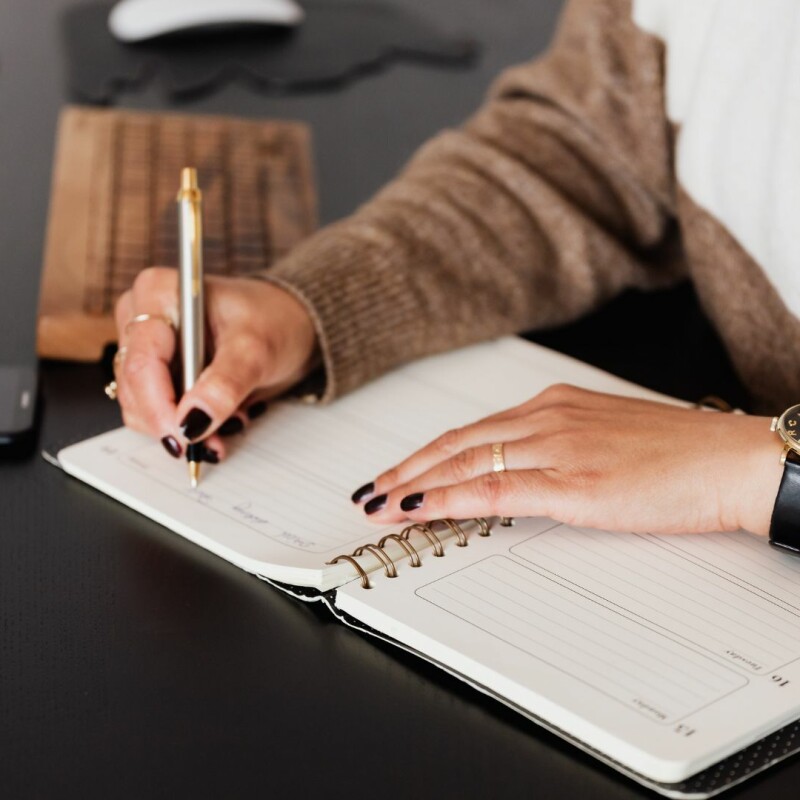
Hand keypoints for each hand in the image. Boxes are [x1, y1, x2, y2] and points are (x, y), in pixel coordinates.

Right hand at [113, 267, 317, 459]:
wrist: (289, 326)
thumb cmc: (273, 321)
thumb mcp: (256, 350)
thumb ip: (225, 385)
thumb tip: (193, 422)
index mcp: (158, 294)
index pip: (141, 362)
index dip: (159, 406)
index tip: (187, 435)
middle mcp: (142, 317)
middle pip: (134, 388)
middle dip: (174, 421)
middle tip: (215, 440)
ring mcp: (145, 346)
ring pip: (140, 406)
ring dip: (183, 427)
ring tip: (228, 422)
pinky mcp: (156, 372)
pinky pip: (156, 412)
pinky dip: (188, 426)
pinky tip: (220, 418)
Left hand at [354, 384, 783, 536]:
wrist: (729, 459)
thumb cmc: (677, 453)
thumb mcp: (604, 439)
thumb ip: (558, 449)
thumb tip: (523, 473)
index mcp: (553, 405)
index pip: (472, 430)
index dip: (428, 454)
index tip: (400, 471)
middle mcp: (546, 418)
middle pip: (457, 443)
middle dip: (407, 469)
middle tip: (372, 489)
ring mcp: (557, 448)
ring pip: (466, 463)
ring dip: (416, 485)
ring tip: (382, 504)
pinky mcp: (573, 482)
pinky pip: (496, 489)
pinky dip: (451, 499)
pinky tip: (422, 509)